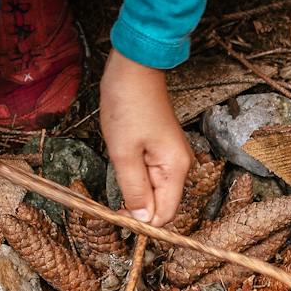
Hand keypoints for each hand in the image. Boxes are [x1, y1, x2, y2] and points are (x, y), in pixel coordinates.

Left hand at [99, 50, 192, 226]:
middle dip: (136, 205)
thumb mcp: (124, 153)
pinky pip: (151, 174)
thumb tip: (142, 220)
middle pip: (161, 203)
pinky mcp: (163, 148)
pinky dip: (136, 176)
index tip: (115, 213)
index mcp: (176, 169)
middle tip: (110, 192)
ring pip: (155, 189)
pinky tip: (123, 161)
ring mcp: (173, 156)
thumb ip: (134, 190)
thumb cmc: (128, 106)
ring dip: (134, 189)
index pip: (165, 214)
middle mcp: (180, 165)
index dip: (141, 221)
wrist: (134, 69)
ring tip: (118, 166)